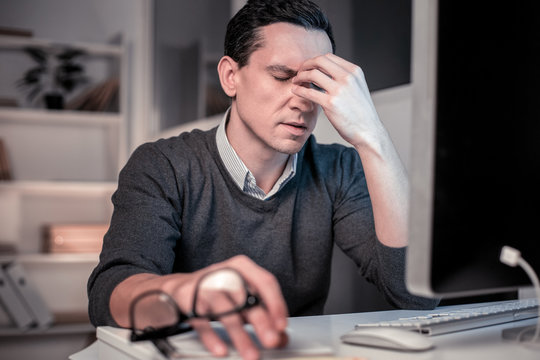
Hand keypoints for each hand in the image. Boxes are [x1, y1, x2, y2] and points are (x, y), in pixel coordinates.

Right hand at [174, 255, 288, 359]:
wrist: (177, 288)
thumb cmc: (216, 290)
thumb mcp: (241, 296)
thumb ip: (261, 312)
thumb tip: (282, 337)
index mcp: (242, 267)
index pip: (265, 282)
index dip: (276, 304)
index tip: (282, 325)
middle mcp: (224, 272)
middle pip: (246, 297)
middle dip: (261, 322)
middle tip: (272, 341)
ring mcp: (204, 285)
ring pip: (225, 310)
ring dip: (240, 335)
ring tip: (251, 354)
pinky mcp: (187, 299)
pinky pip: (202, 321)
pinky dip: (212, 337)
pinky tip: (221, 350)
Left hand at [291, 53, 383, 149]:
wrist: (368, 131)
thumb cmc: (361, 113)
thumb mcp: (357, 88)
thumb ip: (344, 78)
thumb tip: (326, 72)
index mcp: (354, 71)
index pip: (328, 57)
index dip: (314, 61)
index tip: (308, 68)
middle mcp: (348, 77)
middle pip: (319, 61)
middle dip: (306, 65)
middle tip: (299, 72)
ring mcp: (339, 90)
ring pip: (312, 74)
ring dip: (301, 76)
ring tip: (296, 81)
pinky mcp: (331, 103)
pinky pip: (309, 92)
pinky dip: (299, 89)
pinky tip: (295, 90)